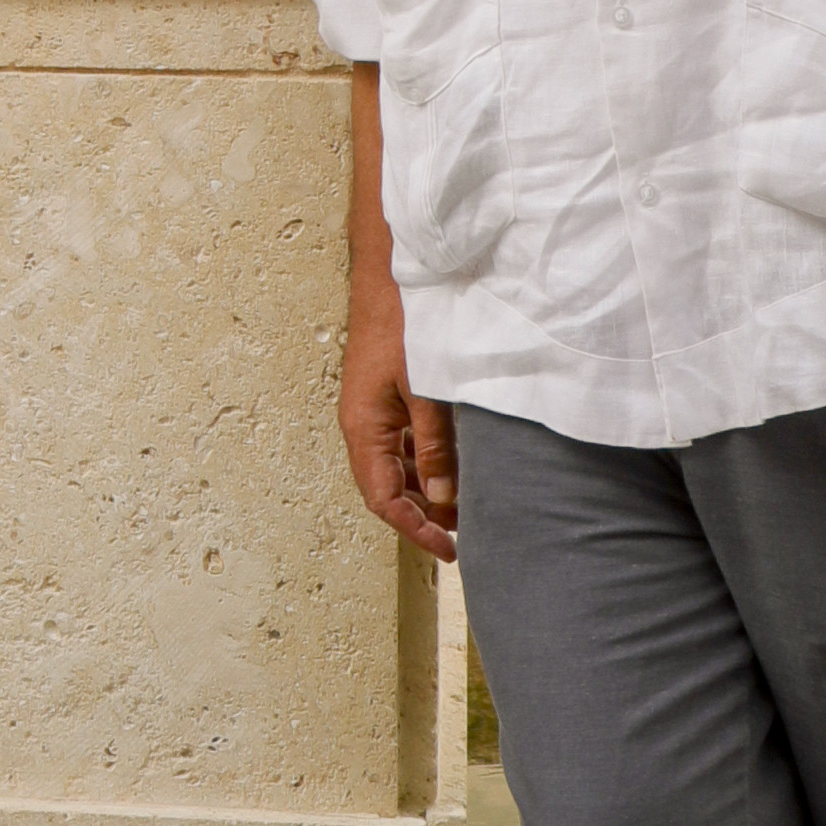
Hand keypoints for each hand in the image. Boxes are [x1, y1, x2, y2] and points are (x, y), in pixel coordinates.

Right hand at [340, 267, 458, 560]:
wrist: (392, 276)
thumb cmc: (403, 325)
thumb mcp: (425, 390)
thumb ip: (434, 445)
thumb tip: (442, 494)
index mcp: (364, 428)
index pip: (383, 499)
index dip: (415, 528)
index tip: (447, 548)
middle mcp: (362, 426)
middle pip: (387, 489)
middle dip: (422, 514)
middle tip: (462, 532)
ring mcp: (373, 413)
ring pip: (395, 469)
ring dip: (425, 490)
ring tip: (462, 504)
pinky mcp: (386, 400)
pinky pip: (401, 446)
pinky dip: (424, 464)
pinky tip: (451, 465)